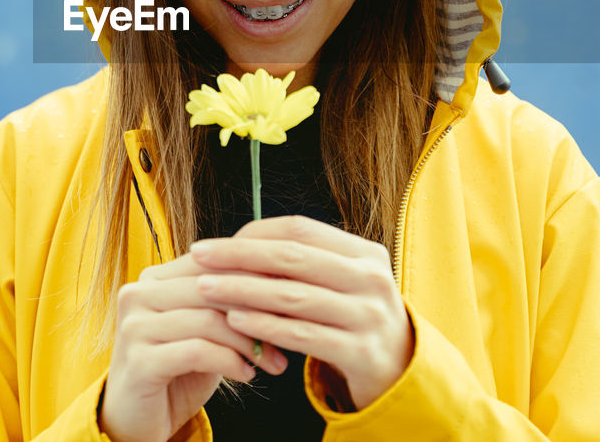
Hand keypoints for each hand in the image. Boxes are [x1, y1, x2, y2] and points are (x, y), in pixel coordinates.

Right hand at [99, 251, 288, 441]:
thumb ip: (226, 302)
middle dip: (256, 310)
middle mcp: (137, 294)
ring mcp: (134, 327)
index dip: (254, 276)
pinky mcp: (138, 361)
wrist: (136, 419)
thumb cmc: (177, 370)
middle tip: (289, 331)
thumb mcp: (204, 330)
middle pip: (211, 287)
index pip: (211, 262)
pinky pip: (197, 351)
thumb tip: (281, 281)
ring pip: (207, 320)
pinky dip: (230, 362)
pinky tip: (247, 374)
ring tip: (271, 360)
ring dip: (248, 342)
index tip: (291, 296)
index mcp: (154, 278)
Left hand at [189, 215, 413, 409]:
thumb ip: (302, 263)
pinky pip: (302, 334)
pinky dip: (264, 326)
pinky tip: (234, 321)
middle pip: (293, 257)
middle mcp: (370, 279)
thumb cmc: (352, 317)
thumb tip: (235, 245)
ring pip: (292, 296)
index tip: (213, 243)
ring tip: (207, 289)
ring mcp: (368, 316)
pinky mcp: (359, 352)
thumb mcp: (340, 282)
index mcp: (364, 252)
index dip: (252, 234)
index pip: (299, 230)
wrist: (400, 370)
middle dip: (239, 256)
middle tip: (199, 257)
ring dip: (243, 290)